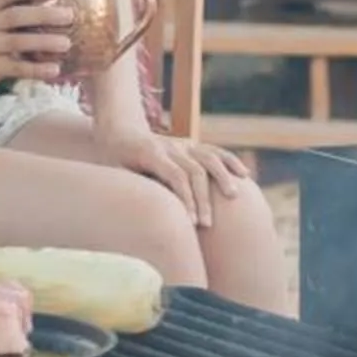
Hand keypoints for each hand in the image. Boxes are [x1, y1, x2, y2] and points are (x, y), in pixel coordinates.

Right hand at [0, 0, 74, 95]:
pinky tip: (54, 70)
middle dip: (43, 14)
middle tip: (69, 15)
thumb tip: (54, 13)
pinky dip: (36, 70)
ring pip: (17, 42)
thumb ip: (13, 18)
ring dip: (43, 42)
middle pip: (16, 16)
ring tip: (66, 43)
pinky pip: (15, 69)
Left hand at [98, 123, 250, 229]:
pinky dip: (230, 161)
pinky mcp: (192, 145)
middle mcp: (171, 147)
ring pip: (209, 159)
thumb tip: (140, 216)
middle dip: (203, 199)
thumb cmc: (113, 160)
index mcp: (151, 153)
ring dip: (222, 179)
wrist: (119, 132)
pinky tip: (243, 175)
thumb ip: (130, 190)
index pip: (176, 177)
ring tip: (232, 198)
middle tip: (206, 225)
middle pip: (195, 171)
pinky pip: (215, 152)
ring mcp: (183, 144)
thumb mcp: (114, 173)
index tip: (190, 222)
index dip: (185, 200)